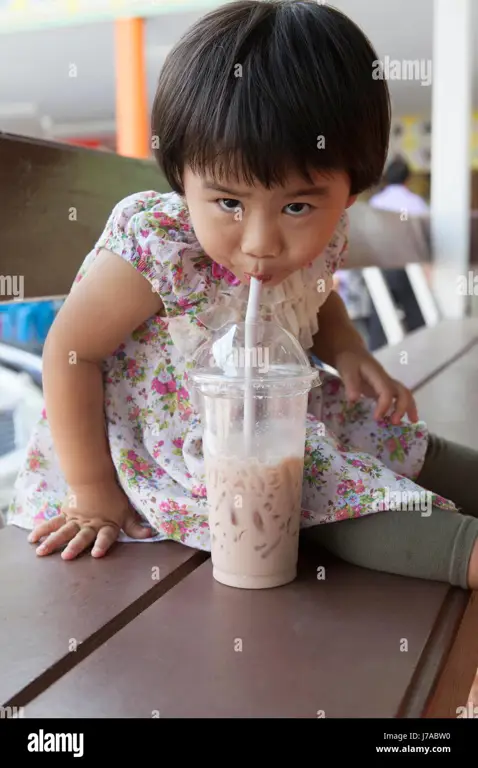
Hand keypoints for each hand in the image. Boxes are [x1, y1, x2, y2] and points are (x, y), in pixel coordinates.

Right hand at [28, 480, 154, 559]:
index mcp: (106, 525)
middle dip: (75, 546)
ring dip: (53, 542)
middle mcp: (90, 524)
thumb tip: (151, 534)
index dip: (102, 545)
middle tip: (66, 557)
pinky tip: (33, 539)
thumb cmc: (113, 497)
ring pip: (63, 531)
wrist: (95, 477)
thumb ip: (135, 526)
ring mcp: (75, 520)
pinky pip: (52, 523)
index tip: (97, 554)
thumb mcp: (127, 512)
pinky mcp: (65, 514)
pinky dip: (42, 530)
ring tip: (41, 552)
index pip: (105, 537)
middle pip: (82, 536)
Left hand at [334, 347, 418, 424]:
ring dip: (409, 408)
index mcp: (377, 375)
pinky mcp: (385, 388)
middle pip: (403, 392)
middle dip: (402, 407)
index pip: (386, 391)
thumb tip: (353, 400)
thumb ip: (351, 384)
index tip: (377, 418)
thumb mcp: (346, 370)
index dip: (384, 405)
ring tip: (412, 422)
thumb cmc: (349, 361)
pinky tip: (403, 418)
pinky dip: (404, 407)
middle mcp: (386, 380)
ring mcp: (387, 383)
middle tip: (395, 422)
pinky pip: (398, 397)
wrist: (351, 351)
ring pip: (404, 394)